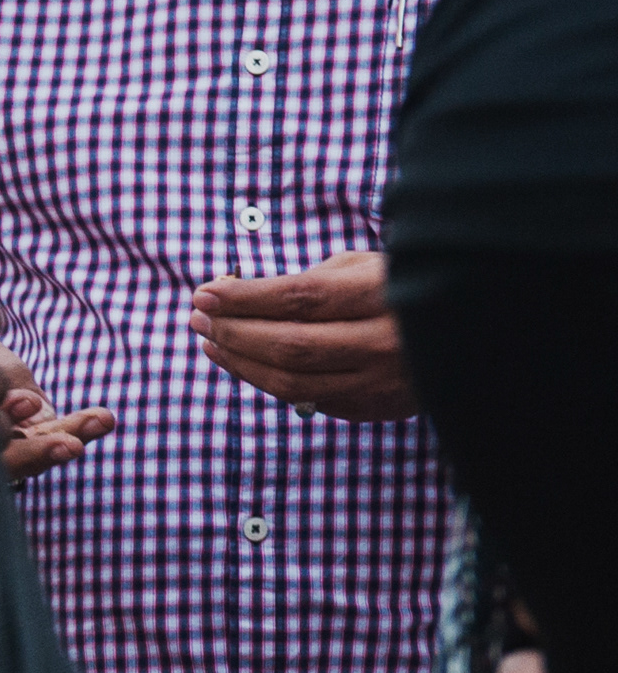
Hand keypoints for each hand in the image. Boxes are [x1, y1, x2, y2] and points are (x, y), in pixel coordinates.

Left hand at [193, 252, 417, 422]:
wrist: (474, 334)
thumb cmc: (405, 287)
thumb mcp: (369, 266)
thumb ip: (310, 280)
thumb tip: (236, 293)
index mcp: (386, 294)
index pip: (300, 298)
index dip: (244, 297)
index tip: (205, 292)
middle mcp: (385, 342)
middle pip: (288, 344)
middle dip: (233, 330)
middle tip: (198, 316)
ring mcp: (381, 381)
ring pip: (290, 381)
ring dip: (238, 360)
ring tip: (209, 338)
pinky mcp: (374, 407)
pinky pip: (305, 398)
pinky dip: (263, 379)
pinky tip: (239, 360)